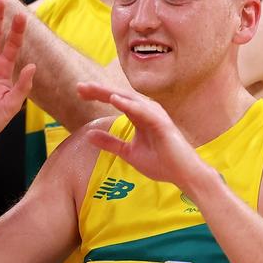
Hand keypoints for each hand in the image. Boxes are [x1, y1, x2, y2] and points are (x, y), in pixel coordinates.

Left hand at [76, 82, 207, 188]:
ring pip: (129, 99)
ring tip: (92, 88)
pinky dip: (128, 104)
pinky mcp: (162, 124)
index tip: (78, 91)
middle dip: (99, 90)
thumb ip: (110, 143)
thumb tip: (88, 135)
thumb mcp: (128, 153)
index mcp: (139, 115)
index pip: (116, 100)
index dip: (97, 95)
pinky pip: (143, 111)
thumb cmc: (161, 163)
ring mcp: (155, 115)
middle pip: (119, 95)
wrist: (183, 175)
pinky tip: (113, 100)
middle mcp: (147, 111)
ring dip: (110, 92)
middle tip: (79, 86)